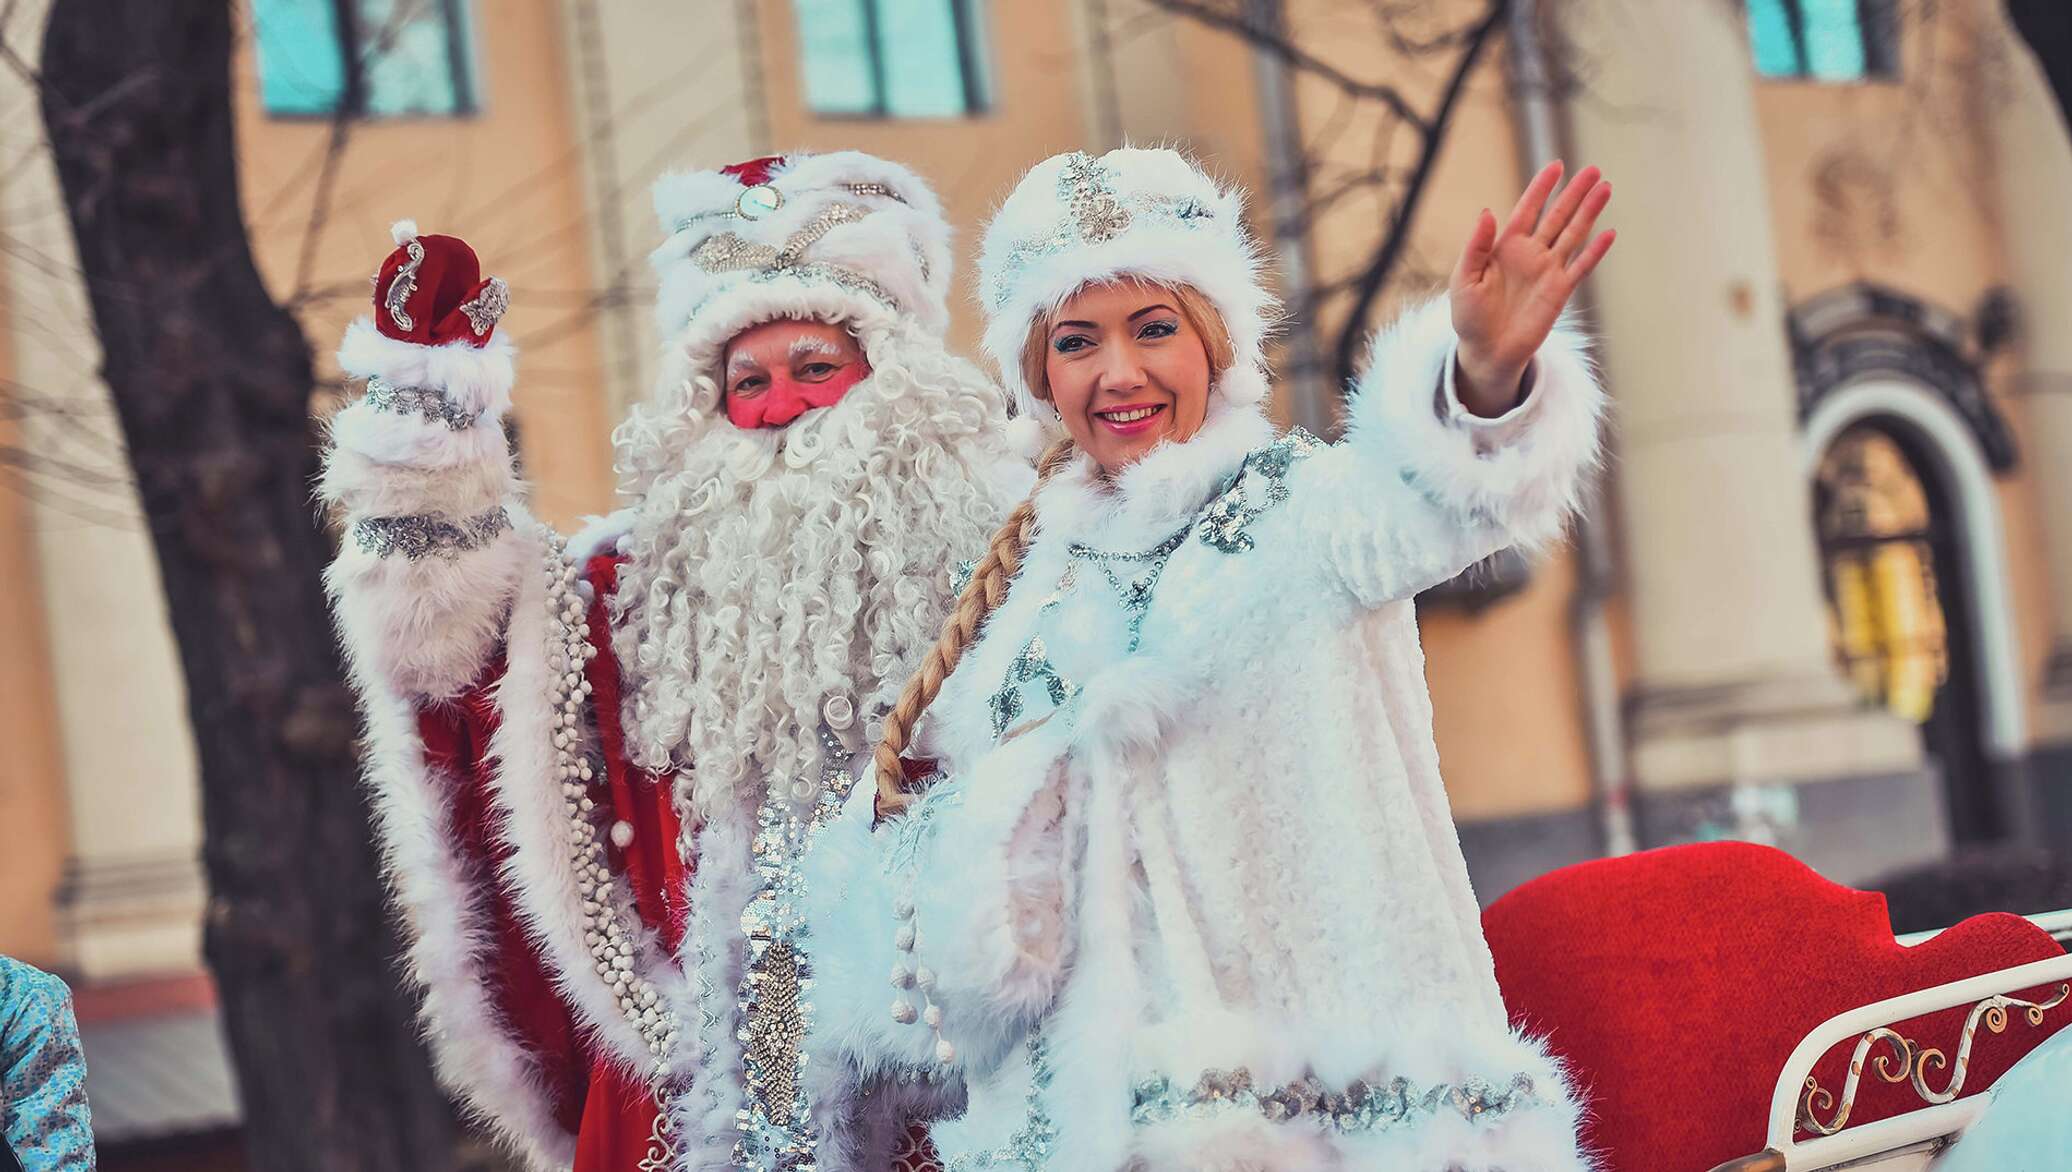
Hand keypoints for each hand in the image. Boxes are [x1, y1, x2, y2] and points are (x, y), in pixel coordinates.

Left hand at [1449, 161, 1614, 414]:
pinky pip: (1581, 267)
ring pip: (1573, 234)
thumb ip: (1476, 246)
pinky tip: (1609, 233)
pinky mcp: (1560, 291)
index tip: (1556, 167)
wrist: (1486, 352)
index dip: (1542, 188)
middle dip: (1575, 193)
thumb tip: (1487, 212)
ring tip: (1606, 188)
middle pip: (1558, 216)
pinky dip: (1595, 252)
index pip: (1528, 209)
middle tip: (1594, 170)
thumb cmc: (1469, 316)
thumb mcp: (1464, 279)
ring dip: (1590, 212)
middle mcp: (1530, 254)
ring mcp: (1547, 271)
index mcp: (1505, 246)